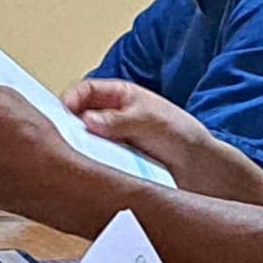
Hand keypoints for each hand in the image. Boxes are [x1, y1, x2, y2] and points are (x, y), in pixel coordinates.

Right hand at [67, 78, 215, 174]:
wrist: (200, 170)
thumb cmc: (182, 135)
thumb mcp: (150, 120)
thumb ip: (119, 120)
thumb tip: (89, 120)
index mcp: (120, 95)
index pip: (85, 90)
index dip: (71, 99)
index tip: (64, 112)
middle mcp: (110, 117)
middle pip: (77, 116)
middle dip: (67, 125)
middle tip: (63, 137)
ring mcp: (109, 141)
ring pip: (81, 141)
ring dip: (77, 148)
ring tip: (75, 157)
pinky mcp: (111, 163)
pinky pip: (91, 163)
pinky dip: (87, 166)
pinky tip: (88, 171)